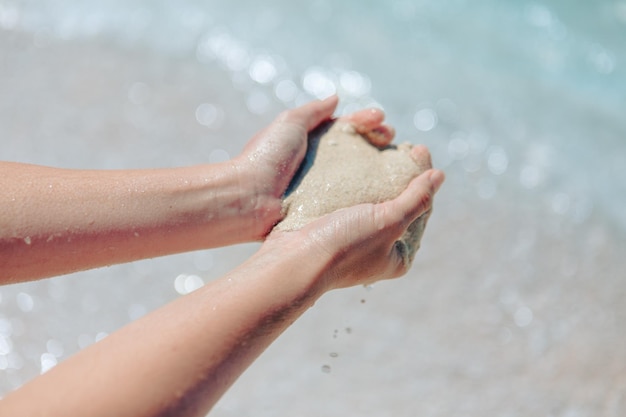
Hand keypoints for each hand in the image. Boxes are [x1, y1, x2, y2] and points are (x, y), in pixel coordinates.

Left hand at [233, 96, 397, 238]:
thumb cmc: (266, 158)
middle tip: (392, 139)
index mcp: (311, 141)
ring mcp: (323, 187)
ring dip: (380, 166)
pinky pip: (352, 198)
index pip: (346, 127)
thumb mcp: (289, 124)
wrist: (248, 198)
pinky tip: (388, 189)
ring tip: (397, 161)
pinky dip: (370, 193)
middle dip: (378, 140)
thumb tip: (336, 98)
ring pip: (359, 173)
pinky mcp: (324, 208)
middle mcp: (320, 163)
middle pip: (358, 148)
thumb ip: (313, 111)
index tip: (381, 120)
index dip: (366, 121)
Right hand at [265, 160, 443, 290]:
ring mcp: (353, 240)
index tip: (420, 148)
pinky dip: (354, 182)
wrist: (291, 260)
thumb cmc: (345, 244)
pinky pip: (349, 200)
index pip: (421, 211)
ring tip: (378, 149)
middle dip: (399, 174)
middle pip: (397, 205)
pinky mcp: (330, 228)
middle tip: (401, 147)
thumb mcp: (388, 221)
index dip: (424, 179)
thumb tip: (439, 176)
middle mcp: (378, 250)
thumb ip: (416, 199)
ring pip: (372, 200)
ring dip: (375, 176)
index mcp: (398, 256)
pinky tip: (353, 163)